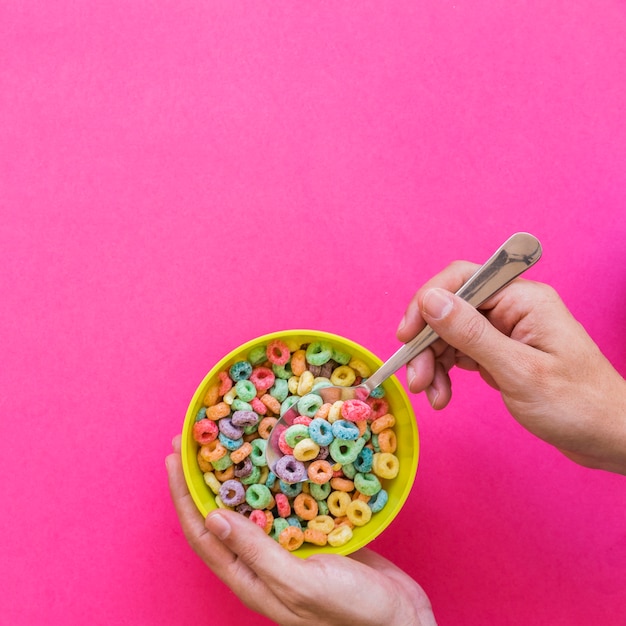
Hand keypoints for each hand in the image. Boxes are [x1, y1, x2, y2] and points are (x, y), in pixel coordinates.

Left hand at [166, 435, 436, 625]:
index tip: (176, 458)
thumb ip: (256, 553)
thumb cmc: (350, 611)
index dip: (185, 495)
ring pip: (252, 505)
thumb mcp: (299, 583)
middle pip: (221, 514)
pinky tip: (275, 458)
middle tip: (194, 441)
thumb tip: (213, 517)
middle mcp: (262, 561)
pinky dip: (275, 478)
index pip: (203, 532)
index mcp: (250, 578)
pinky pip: (285, 501)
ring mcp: (288, 546)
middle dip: (203, 478)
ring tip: (226, 441)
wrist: (401, 620)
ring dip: (236, 473)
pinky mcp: (313, 533)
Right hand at [397, 261, 625, 474]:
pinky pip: (460, 353)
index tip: (407, 335)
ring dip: (432, 363)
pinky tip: (443, 395)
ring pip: (450, 334)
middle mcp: (512, 308)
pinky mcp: (501, 352)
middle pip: (450, 310)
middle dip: (427, 344)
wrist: (610, 438)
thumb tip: (431, 299)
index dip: (427, 302)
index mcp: (523, 300)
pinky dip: (445, 372)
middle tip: (417, 380)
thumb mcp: (518, 371)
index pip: (462, 280)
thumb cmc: (577, 405)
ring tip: (432, 395)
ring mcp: (506, 331)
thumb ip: (471, 333)